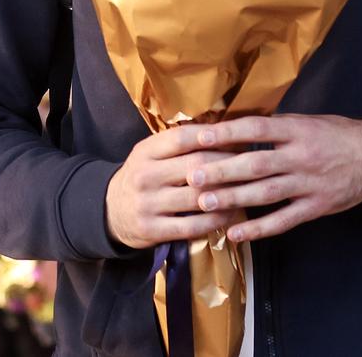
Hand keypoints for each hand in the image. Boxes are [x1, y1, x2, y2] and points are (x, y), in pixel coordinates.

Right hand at [105, 129, 244, 249]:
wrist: (108, 211)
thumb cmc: (143, 176)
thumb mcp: (151, 154)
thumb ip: (179, 145)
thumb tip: (226, 132)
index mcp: (146, 151)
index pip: (183, 137)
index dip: (214, 136)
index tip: (240, 136)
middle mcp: (145, 175)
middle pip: (196, 166)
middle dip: (229, 164)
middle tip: (253, 164)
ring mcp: (147, 204)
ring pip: (197, 197)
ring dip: (228, 194)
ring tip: (249, 190)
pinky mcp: (152, 230)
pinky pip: (192, 226)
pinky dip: (216, 220)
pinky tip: (231, 214)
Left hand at [184, 115, 361, 243]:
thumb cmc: (337, 135)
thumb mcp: (308, 121)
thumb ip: (277, 127)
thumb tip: (237, 127)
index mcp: (298, 131)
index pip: (257, 129)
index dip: (228, 133)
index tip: (200, 136)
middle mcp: (301, 156)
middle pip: (256, 164)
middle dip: (223, 171)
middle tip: (193, 177)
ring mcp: (308, 184)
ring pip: (265, 193)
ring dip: (233, 199)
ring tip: (205, 204)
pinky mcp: (316, 207)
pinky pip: (283, 220)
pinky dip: (258, 229)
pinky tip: (235, 234)